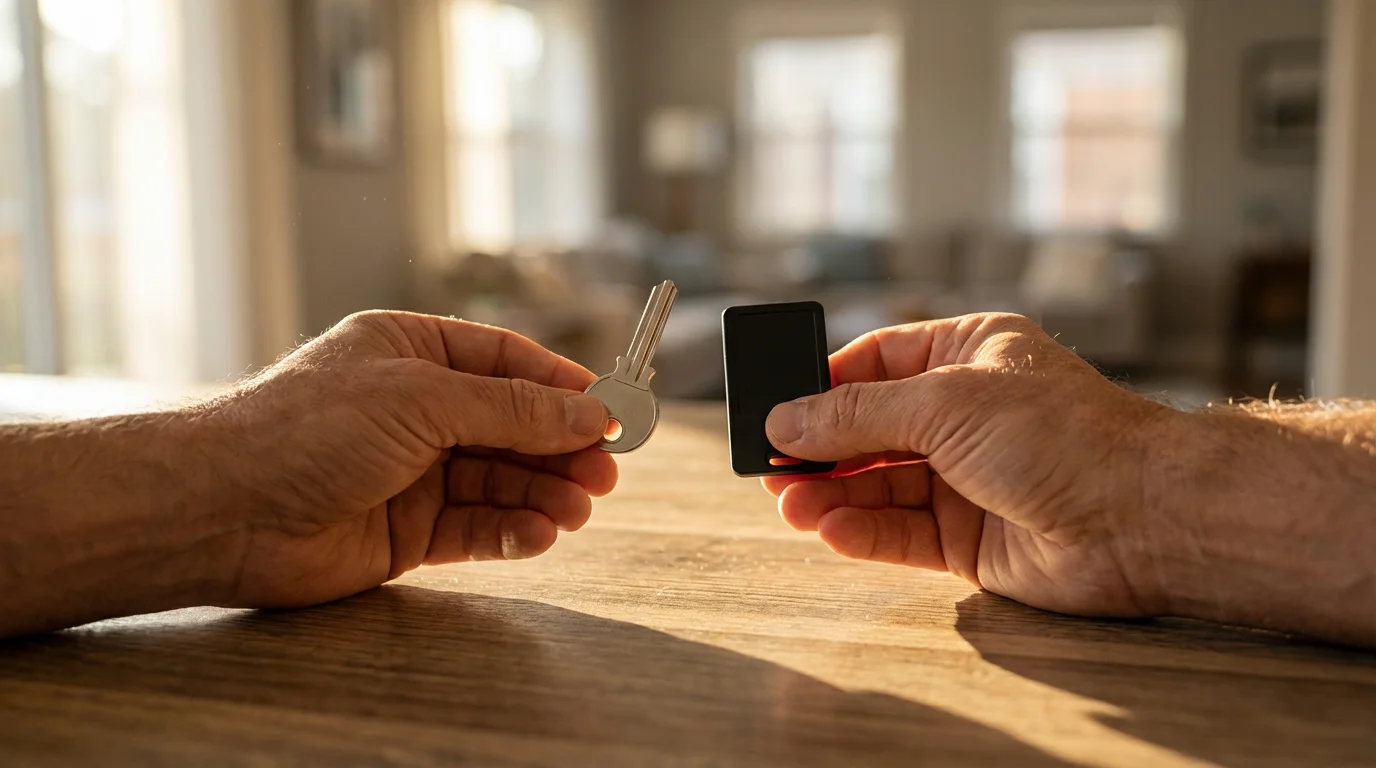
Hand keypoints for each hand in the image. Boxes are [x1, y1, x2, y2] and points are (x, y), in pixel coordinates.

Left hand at [209, 311, 616, 608]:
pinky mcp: (408, 531)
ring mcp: (412, 471)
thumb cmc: (305, 430)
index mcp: (411, 353)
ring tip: (581, 509)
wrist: (224, 511)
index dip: (563, 387)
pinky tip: (540, 533)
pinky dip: (512, 531)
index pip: (507, 362)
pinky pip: (476, 529)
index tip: (612, 412)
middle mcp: (415, 409)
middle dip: (562, 449)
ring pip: (501, 482)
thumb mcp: (423, 398)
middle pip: (512, 426)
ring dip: (545, 494)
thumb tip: (588, 414)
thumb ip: (512, 410)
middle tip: (607, 472)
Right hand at [760, 313, 1175, 617]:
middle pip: (867, 430)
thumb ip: (858, 415)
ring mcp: (964, 478)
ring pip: (877, 486)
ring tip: (788, 503)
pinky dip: (861, 532)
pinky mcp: (967, 538)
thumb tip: (785, 418)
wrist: (1140, 518)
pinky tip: (828, 530)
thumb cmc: (1062, 435)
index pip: (874, 363)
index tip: (775, 408)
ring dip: (831, 494)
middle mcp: (962, 415)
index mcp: (965, 355)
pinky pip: (899, 533)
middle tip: (768, 467)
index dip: (822, 386)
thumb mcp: (944, 404)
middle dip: (819, 449)